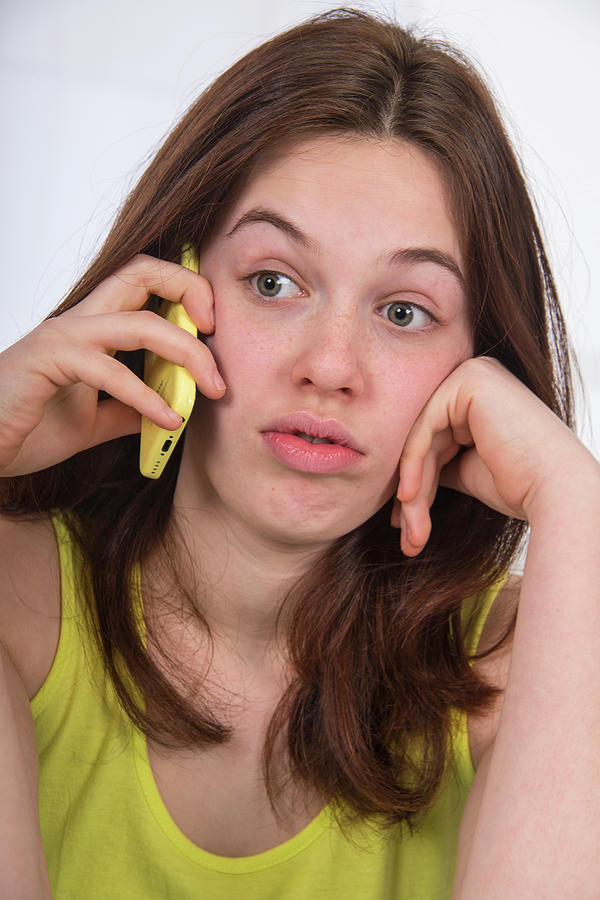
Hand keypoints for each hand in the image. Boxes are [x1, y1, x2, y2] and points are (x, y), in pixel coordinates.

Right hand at [0, 254, 225, 476]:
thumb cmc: (27, 428)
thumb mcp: (94, 421)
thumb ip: (130, 409)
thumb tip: (172, 410)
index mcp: (91, 328)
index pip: (143, 281)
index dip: (184, 289)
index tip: (211, 329)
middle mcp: (78, 322)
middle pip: (142, 273)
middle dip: (192, 291)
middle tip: (218, 334)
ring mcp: (63, 338)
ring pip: (140, 323)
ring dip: (187, 353)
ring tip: (212, 388)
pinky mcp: (48, 361)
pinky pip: (110, 370)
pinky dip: (147, 397)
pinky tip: (168, 420)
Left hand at [392, 356, 588, 555]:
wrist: (556, 491)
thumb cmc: (520, 485)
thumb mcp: (465, 469)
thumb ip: (436, 461)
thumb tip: (403, 475)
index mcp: (479, 394)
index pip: (434, 439)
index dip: (417, 482)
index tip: (404, 523)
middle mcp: (476, 376)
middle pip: (426, 439)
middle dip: (414, 492)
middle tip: (408, 536)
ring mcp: (473, 374)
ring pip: (422, 438)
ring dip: (413, 489)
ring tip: (412, 531)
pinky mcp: (468, 381)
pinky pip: (425, 427)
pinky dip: (413, 465)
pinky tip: (409, 497)